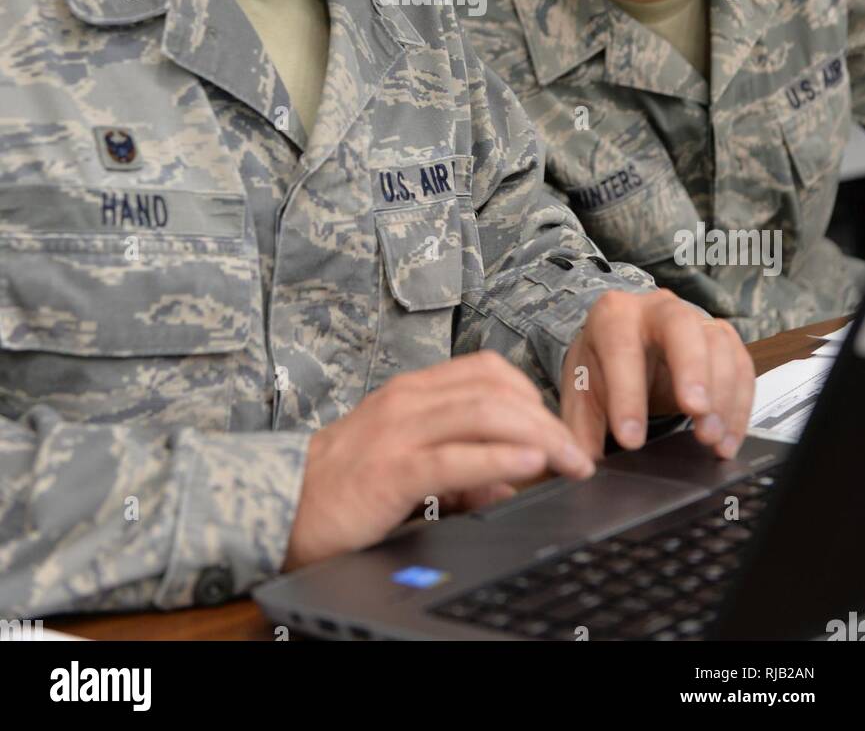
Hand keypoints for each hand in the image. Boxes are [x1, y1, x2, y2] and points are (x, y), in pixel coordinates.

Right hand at [284, 351, 594, 569]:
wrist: (279, 506)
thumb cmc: (343, 487)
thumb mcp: (409, 466)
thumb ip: (460, 467)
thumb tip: (511, 479)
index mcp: (413, 392)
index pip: (487, 371)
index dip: (533, 396)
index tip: (560, 431)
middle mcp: (408, 401)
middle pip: (496, 388)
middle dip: (548, 419)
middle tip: (579, 455)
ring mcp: (398, 431)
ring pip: (484, 413)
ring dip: (538, 435)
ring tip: (569, 462)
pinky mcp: (391, 470)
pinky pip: (454, 457)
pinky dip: (499, 458)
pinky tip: (529, 466)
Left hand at [559, 289, 754, 462]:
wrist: (625, 347)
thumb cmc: (603, 368)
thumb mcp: (582, 394)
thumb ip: (579, 430)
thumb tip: (579, 468)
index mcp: (613, 316)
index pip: (621, 349)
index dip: (627, 395)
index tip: (631, 440)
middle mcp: (657, 308)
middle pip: (680, 326)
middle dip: (691, 369)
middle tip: (694, 412)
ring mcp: (695, 320)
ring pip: (718, 345)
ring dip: (721, 395)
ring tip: (711, 440)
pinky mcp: (723, 340)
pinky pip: (741, 367)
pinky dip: (739, 406)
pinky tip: (727, 440)